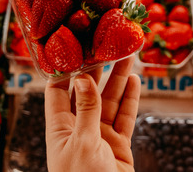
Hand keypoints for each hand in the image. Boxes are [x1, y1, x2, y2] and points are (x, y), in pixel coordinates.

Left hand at [44, 57, 140, 171]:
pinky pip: (124, 117)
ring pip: (110, 101)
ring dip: (118, 80)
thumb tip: (83, 79)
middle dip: (97, 70)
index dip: (65, 70)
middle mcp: (79, 128)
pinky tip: (134, 81)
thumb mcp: (82, 142)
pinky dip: (130, 99)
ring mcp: (100, 136)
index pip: (57, 92)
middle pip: (88, 92)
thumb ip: (86, 110)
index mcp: (60, 128)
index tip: (74, 49)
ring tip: (126, 57)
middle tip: (105, 47)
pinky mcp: (118, 144)